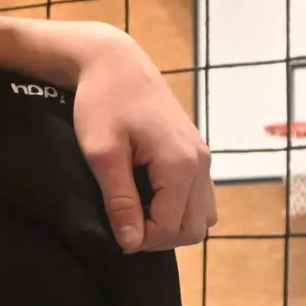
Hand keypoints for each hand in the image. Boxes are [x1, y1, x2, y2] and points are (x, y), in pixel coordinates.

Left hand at [69, 25, 216, 253]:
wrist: (116, 63)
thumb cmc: (103, 103)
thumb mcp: (102, 153)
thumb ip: (120, 199)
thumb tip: (131, 242)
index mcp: (179, 164)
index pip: (169, 227)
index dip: (141, 240)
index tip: (115, 231)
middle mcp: (200, 163)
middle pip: (193, 229)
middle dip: (160, 238)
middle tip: (126, 226)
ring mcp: (203, 157)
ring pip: (203, 216)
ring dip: (173, 226)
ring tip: (138, 214)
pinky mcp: (198, 152)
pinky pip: (201, 197)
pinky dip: (181, 209)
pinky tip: (151, 200)